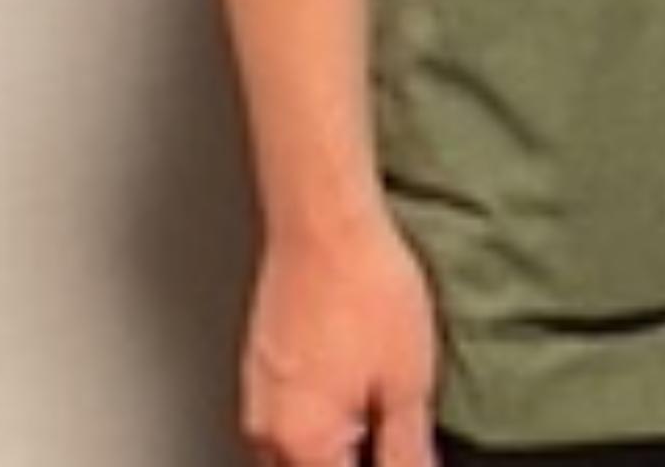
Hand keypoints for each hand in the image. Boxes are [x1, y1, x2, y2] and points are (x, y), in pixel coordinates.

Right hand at [238, 217, 438, 466]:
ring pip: (292, 451)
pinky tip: (349, 386)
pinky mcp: (258, 365)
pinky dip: (316, 418)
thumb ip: (407, 449)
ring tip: (373, 410)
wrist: (325, 221)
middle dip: (351, 458)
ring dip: (330, 445)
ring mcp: (256, 396)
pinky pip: (284, 416)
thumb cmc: (365, 287)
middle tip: (390, 434)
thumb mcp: (408, 383)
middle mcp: (266, 429)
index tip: (402, 455)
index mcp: (303, 444)